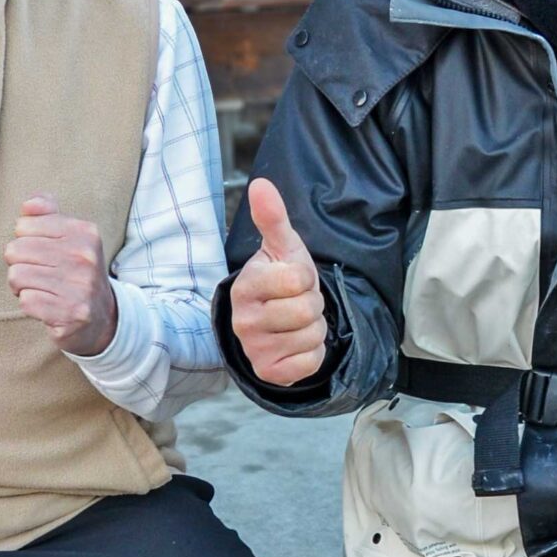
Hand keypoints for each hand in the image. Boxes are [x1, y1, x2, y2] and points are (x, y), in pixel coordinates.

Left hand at [5, 195, 116, 357]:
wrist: (103, 317)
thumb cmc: (75, 272)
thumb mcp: (69, 237)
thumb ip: (47, 214)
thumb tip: (29, 205)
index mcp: (85, 233)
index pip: (24, 225)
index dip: (24, 241)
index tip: (40, 253)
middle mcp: (85, 258)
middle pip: (16, 250)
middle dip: (19, 264)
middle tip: (37, 274)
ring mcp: (79, 287)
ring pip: (17, 276)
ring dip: (21, 286)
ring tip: (40, 289)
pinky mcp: (70, 313)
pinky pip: (26, 301)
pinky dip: (30, 305)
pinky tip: (46, 305)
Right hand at [229, 178, 328, 386]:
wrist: (272, 323)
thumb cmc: (279, 281)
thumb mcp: (281, 248)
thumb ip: (272, 217)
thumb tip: (261, 184)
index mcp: (245, 285)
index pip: (298, 278)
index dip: (305, 277)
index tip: (292, 280)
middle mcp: (242, 320)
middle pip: (307, 308)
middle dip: (312, 304)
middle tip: (296, 303)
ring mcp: (254, 349)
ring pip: (312, 335)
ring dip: (313, 328)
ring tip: (295, 322)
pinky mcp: (269, 372)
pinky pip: (311, 361)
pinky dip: (313, 353)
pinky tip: (295, 344)